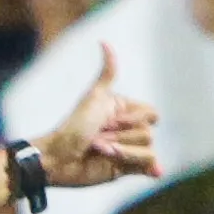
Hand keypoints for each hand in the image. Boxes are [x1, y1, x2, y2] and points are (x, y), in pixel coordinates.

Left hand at [30, 45, 161, 185]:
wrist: (60, 158)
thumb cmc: (74, 126)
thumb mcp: (94, 97)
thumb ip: (107, 73)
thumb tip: (104, 41)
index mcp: (123, 111)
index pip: (151, 114)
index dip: (133, 118)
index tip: (110, 120)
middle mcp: (127, 130)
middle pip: (148, 133)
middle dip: (121, 137)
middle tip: (97, 139)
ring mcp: (128, 150)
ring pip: (148, 151)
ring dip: (123, 153)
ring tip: (100, 152)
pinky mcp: (126, 169)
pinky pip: (148, 166)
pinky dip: (148, 168)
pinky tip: (153, 172)